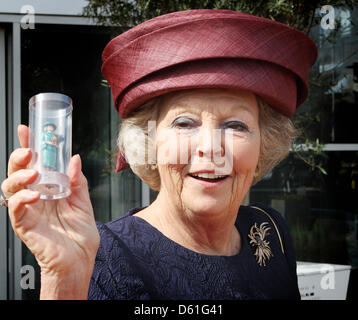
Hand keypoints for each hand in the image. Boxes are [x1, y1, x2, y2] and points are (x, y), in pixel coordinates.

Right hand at [1, 125, 99, 298]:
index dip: (28, 145)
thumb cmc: (80, 233)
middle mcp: (35, 196)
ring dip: (19, 176)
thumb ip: (77, 180)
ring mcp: (28, 210)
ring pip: (9, 187)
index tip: (27, 129)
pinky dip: (21, 198)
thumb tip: (74, 157)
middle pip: (17, 171)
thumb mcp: (83, 201)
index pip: (34, 163)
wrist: (80, 259)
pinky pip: (14, 208)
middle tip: (30, 150)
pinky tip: (34, 194)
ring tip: (34, 174)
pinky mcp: (24, 224)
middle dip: (19, 156)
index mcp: (48, 189)